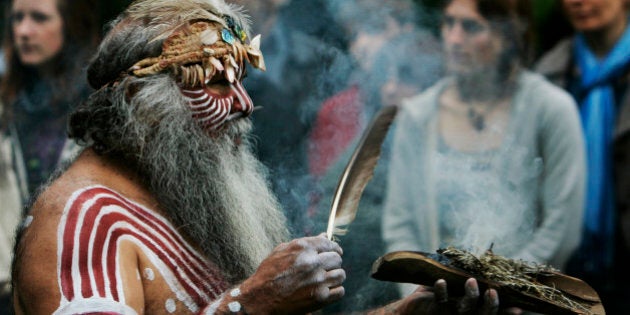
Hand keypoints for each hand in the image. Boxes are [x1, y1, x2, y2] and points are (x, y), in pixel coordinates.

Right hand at [237, 234, 345, 313]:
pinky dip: (335, 291)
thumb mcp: (282, 252)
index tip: (336, 252)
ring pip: (341, 275)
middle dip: (333, 262)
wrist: (260, 299)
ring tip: (325, 279)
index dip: (334, 248)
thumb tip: (325, 235)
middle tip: (327, 267)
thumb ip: (306, 243)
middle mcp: (312, 262)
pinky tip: (326, 290)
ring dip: (334, 277)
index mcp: (302, 248)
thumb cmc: (269, 273)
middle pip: (337, 259)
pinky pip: (340, 291)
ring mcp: (317, 280)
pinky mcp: (319, 297)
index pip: (329, 244)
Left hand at [371, 278, 521, 313]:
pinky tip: (441, 282)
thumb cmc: (437, 295)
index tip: (519, 309)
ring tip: (470, 280)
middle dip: (491, 305)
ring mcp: (450, 314)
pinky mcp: (435, 310)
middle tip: (492, 291)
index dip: (506, 313)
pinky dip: (441, 291)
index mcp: (473, 311)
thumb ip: (471, 275)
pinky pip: (440, 302)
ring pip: (465, 310)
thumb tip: (487, 257)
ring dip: (470, 296)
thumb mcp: (456, 284)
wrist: (410, 309)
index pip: (493, 314)